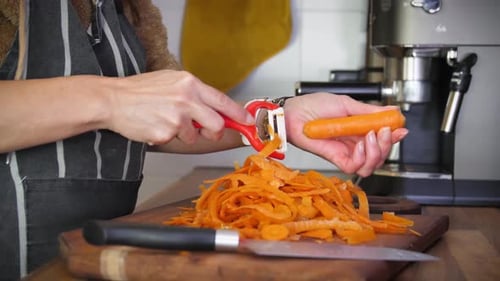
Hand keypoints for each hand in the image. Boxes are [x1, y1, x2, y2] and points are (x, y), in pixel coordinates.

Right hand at [105, 70, 252, 144]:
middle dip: (213, 132)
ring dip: (183, 134)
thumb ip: (194, 93)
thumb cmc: (139, 90)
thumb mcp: (170, 81)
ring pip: (194, 136)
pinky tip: (155, 125)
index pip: (222, 100)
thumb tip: (214, 107)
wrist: (112, 100)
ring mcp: (177, 117)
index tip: (247, 121)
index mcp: (189, 84)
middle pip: (216, 124)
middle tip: (204, 131)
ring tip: (165, 121)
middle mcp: (186, 99)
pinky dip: (167, 137)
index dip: (238, 114)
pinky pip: (176, 141)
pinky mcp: (166, 133)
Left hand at [283, 93, 407, 176]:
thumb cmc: (313, 106)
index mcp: (359, 130)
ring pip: (371, 165)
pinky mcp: (335, 159)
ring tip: (371, 136)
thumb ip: (370, 111)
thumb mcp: (347, 104)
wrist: (294, 112)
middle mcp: (354, 143)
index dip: (393, 137)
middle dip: (387, 145)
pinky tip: (359, 145)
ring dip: (376, 152)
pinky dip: (362, 158)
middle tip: (383, 131)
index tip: (401, 129)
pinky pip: (355, 166)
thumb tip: (392, 111)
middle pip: (379, 155)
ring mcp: (345, 152)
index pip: (382, 139)